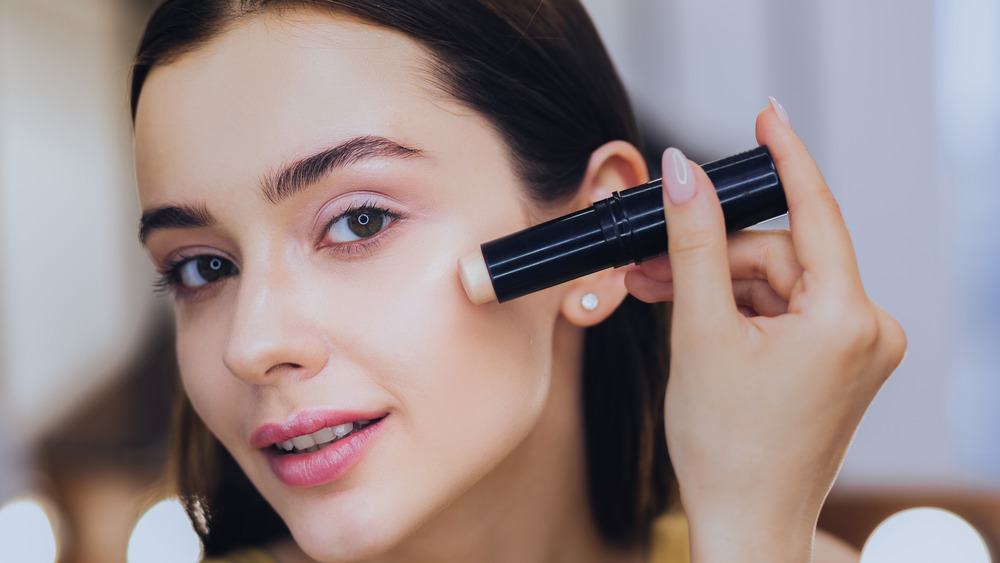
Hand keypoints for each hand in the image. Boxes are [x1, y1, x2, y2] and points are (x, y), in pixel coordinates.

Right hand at [624, 102, 905, 561]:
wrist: (743, 520)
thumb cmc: (726, 446)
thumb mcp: (699, 331)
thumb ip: (693, 243)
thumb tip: (684, 173)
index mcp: (847, 320)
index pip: (815, 212)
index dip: (786, 157)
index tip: (767, 114)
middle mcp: (868, 329)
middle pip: (778, 254)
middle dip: (712, 258)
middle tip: (650, 267)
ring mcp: (856, 348)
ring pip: (775, 282)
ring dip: (717, 286)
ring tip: (661, 301)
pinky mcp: (838, 361)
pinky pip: (784, 309)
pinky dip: (738, 310)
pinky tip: (697, 321)